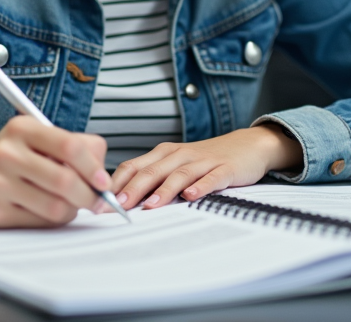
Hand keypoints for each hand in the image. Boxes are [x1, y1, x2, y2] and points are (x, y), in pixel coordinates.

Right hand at [0, 115, 110, 227]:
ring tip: (70, 202)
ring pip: (55, 206)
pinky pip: (40, 222)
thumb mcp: (43, 138)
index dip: (93, 167)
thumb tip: (104, 181)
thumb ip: (81, 148)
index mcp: (22, 128)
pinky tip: (48, 209)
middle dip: (89, 196)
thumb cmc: (20, 154)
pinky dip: (54, 220)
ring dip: (73, 209)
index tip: (104, 182)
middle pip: (64, 181)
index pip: (70, 147)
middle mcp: (6, 153)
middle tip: (97, 201)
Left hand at [109, 125, 302, 210]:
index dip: (117, 182)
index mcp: (164, 153)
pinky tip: (191, 196)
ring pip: (179, 174)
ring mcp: (203, 161)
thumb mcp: (177, 164)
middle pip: (152, 170)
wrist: (248, 145)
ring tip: (151, 205)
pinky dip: (201, 187)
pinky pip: (211, 178)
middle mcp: (180, 154)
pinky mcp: (225, 169)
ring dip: (163, 190)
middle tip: (120, 205)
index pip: (134, 165)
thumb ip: (153, 177)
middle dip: (134, 188)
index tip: (102, 200)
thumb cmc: (207, 159)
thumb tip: (121, 199)